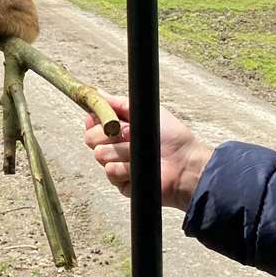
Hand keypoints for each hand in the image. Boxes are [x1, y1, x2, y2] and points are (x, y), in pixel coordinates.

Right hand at [82, 94, 213, 211]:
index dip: (94, 120)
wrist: (184, 164)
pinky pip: (111, 172)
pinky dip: (126, 169)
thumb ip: (119, 102)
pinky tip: (140, 168)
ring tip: (141, 153)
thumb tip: (98, 92)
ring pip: (101, 155)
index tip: (104, 119)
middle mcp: (114, 147)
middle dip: (107, 135)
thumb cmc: (172, 137)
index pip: (91, 123)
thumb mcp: (145, 111)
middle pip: (91, 139)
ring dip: (122, 152)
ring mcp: (117, 165)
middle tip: (129, 134)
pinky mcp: (122, 183)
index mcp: (118, 129)